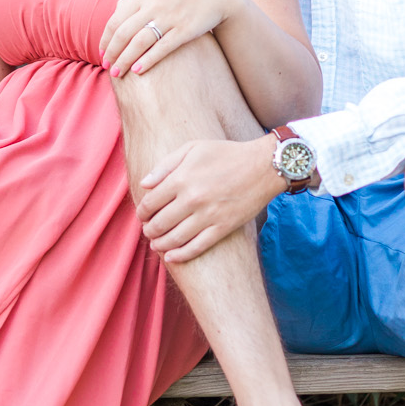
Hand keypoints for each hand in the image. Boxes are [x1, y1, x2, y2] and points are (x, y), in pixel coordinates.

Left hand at [101, 0, 239, 79]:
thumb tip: (116, 10)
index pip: (117, 19)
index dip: (106, 38)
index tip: (102, 53)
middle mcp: (154, 4)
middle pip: (124, 32)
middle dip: (112, 52)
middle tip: (107, 67)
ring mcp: (170, 17)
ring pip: (139, 42)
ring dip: (125, 60)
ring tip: (118, 73)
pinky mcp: (185, 30)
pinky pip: (162, 47)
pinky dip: (147, 60)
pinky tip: (138, 71)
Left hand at [135, 134, 283, 263]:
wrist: (262, 166)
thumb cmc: (226, 153)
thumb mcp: (193, 148)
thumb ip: (165, 165)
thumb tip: (144, 184)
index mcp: (181, 178)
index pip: (150, 203)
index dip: (142, 211)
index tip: (143, 214)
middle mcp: (192, 199)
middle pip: (159, 223)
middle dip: (149, 230)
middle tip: (148, 230)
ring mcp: (208, 215)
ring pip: (175, 238)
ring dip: (160, 244)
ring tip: (156, 244)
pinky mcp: (223, 228)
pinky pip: (197, 247)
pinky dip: (181, 255)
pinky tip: (171, 257)